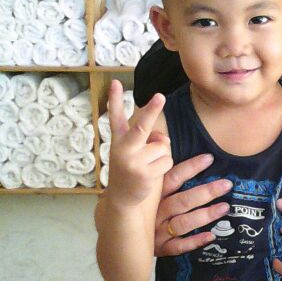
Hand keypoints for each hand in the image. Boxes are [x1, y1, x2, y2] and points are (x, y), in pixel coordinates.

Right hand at [106, 80, 171, 207]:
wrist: (122, 198)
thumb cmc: (131, 169)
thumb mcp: (135, 152)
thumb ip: (148, 139)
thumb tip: (163, 137)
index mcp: (119, 140)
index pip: (115, 117)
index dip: (114, 99)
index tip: (115, 82)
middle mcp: (123, 148)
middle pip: (142, 126)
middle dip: (152, 110)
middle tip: (160, 96)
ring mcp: (133, 161)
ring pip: (162, 146)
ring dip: (161, 154)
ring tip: (148, 165)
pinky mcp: (144, 173)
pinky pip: (166, 160)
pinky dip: (164, 166)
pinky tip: (151, 174)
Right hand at [154, 153, 232, 256]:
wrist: (125, 238)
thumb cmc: (145, 211)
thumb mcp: (151, 193)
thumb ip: (167, 179)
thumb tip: (188, 155)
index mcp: (154, 195)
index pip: (173, 178)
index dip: (191, 168)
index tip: (209, 159)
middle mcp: (156, 212)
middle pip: (182, 201)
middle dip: (206, 192)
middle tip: (227, 184)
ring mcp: (158, 231)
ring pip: (183, 223)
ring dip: (205, 215)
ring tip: (224, 207)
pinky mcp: (161, 248)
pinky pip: (178, 246)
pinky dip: (194, 242)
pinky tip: (211, 236)